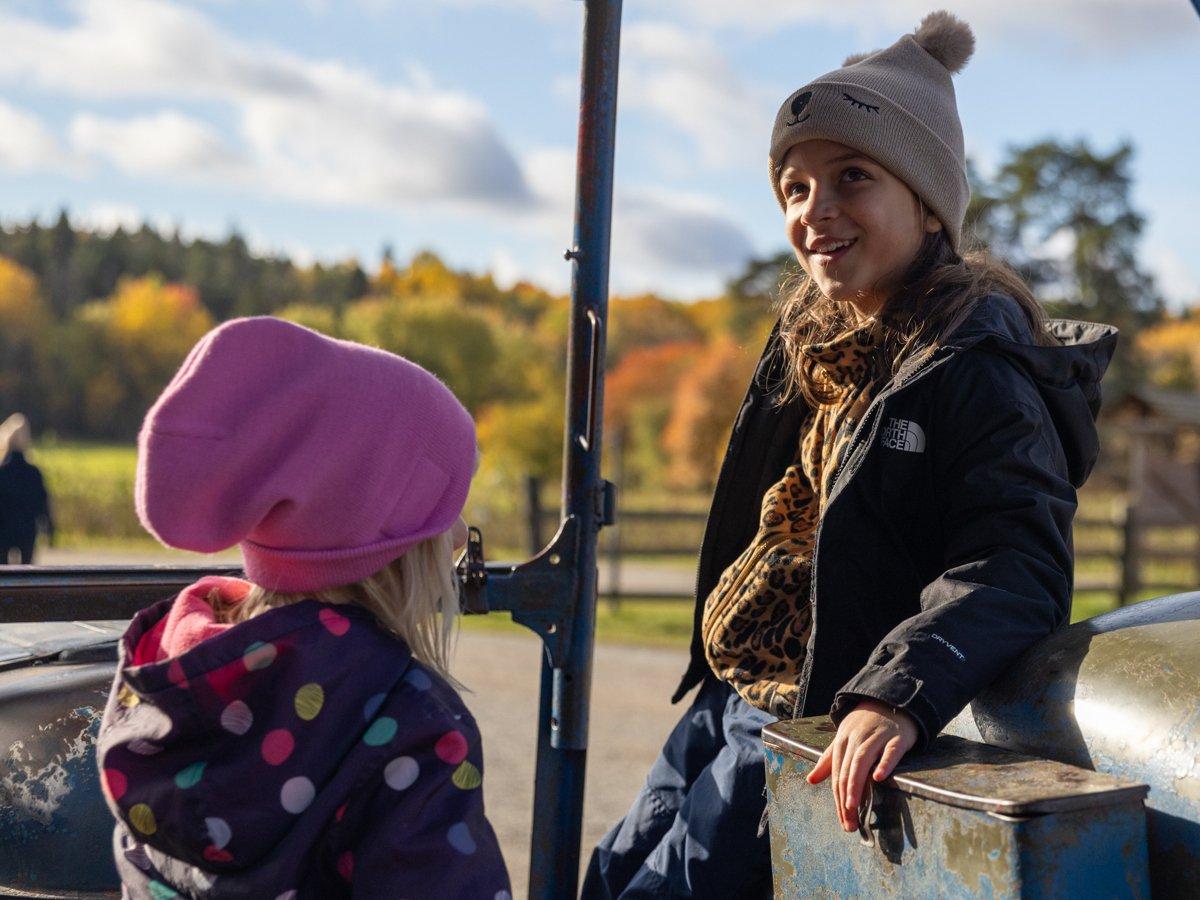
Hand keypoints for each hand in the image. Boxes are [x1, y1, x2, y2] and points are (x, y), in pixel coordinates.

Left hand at [805, 700, 917, 832]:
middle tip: (849, 824)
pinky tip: (879, 778)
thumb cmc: (865, 726)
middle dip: (845, 799)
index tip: (843, 822)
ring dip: (855, 784)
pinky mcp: (896, 737)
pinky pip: (889, 751)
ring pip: (862, 761)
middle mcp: (856, 739)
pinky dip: (884, 763)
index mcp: (842, 741)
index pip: (836, 774)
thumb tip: (810, 780)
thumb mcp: (844, 740)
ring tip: (852, 806)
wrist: (889, 701)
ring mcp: (876, 736)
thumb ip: (828, 760)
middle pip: (846, 770)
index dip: (837, 799)